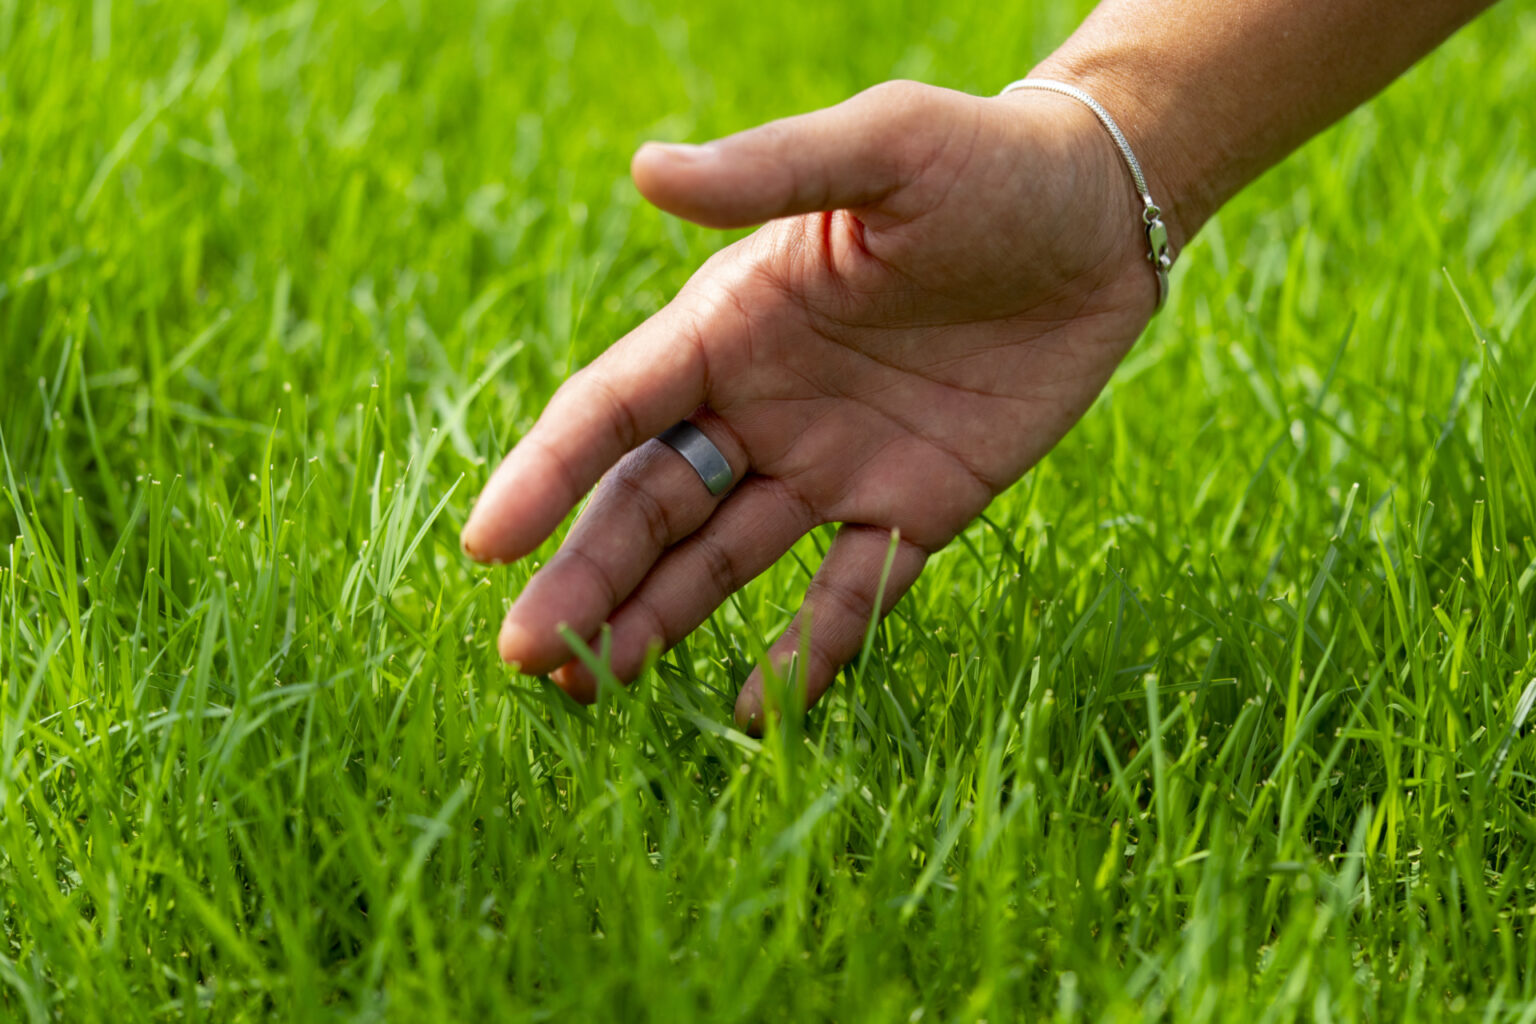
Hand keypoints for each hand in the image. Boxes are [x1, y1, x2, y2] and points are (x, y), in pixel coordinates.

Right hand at [461, 80, 1161, 729]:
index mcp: (731, 324)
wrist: (1103, 218)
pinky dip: (805, 652)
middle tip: (528, 657)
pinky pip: (848, 593)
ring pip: (722, 559)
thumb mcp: (883, 148)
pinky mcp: (912, 506)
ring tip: (593, 685)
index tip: (487, 546)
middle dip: (586, 577)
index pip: (615, 408)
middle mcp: (762, 404)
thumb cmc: (987, 164)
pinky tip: (751, 710)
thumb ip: (772, 169)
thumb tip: (647, 169)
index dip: (547, 474)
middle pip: (651, 504)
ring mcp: (831, 464)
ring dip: (657, 621)